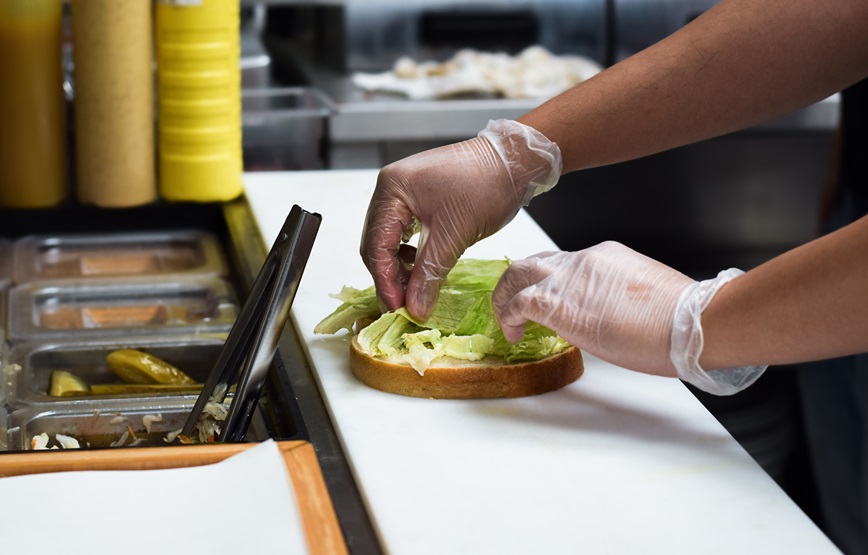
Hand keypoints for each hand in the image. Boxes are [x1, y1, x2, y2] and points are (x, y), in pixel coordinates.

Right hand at [360, 119, 560, 319]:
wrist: (513, 159)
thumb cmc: (487, 186)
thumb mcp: (455, 234)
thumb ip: (430, 273)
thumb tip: (415, 309)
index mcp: (392, 189)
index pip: (376, 244)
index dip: (385, 281)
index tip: (397, 308)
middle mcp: (390, 188)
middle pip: (377, 242)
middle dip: (389, 276)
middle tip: (403, 306)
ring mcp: (402, 191)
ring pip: (389, 239)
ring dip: (398, 267)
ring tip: (413, 290)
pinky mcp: (417, 198)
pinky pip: (403, 232)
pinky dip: (409, 254)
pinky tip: (420, 267)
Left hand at [493, 243, 766, 393]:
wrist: (691, 323)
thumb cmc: (680, 320)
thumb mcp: (644, 298)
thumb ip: (619, 298)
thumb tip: (609, 316)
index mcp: (606, 257)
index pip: (565, 262)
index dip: (548, 282)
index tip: (545, 300)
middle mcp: (584, 260)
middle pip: (535, 261)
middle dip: (518, 282)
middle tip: (512, 306)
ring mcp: (570, 279)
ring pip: (519, 273)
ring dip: (506, 296)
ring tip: (505, 319)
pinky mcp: (559, 303)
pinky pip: (518, 302)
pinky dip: (507, 315)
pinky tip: (512, 333)